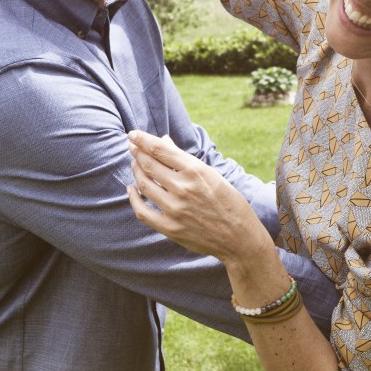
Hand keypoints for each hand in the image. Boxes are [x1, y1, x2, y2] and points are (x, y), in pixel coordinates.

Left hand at [126, 131, 271, 263]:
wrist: (239, 237)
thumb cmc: (228, 201)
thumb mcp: (211, 174)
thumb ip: (183, 159)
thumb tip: (163, 141)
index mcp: (196, 170)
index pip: (160, 149)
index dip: (143, 140)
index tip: (134, 134)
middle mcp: (183, 188)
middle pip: (149, 164)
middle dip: (137, 153)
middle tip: (132, 147)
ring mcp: (175, 209)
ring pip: (143, 184)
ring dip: (136, 171)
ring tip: (135, 164)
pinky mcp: (170, 227)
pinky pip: (142, 211)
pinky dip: (133, 198)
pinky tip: (132, 189)